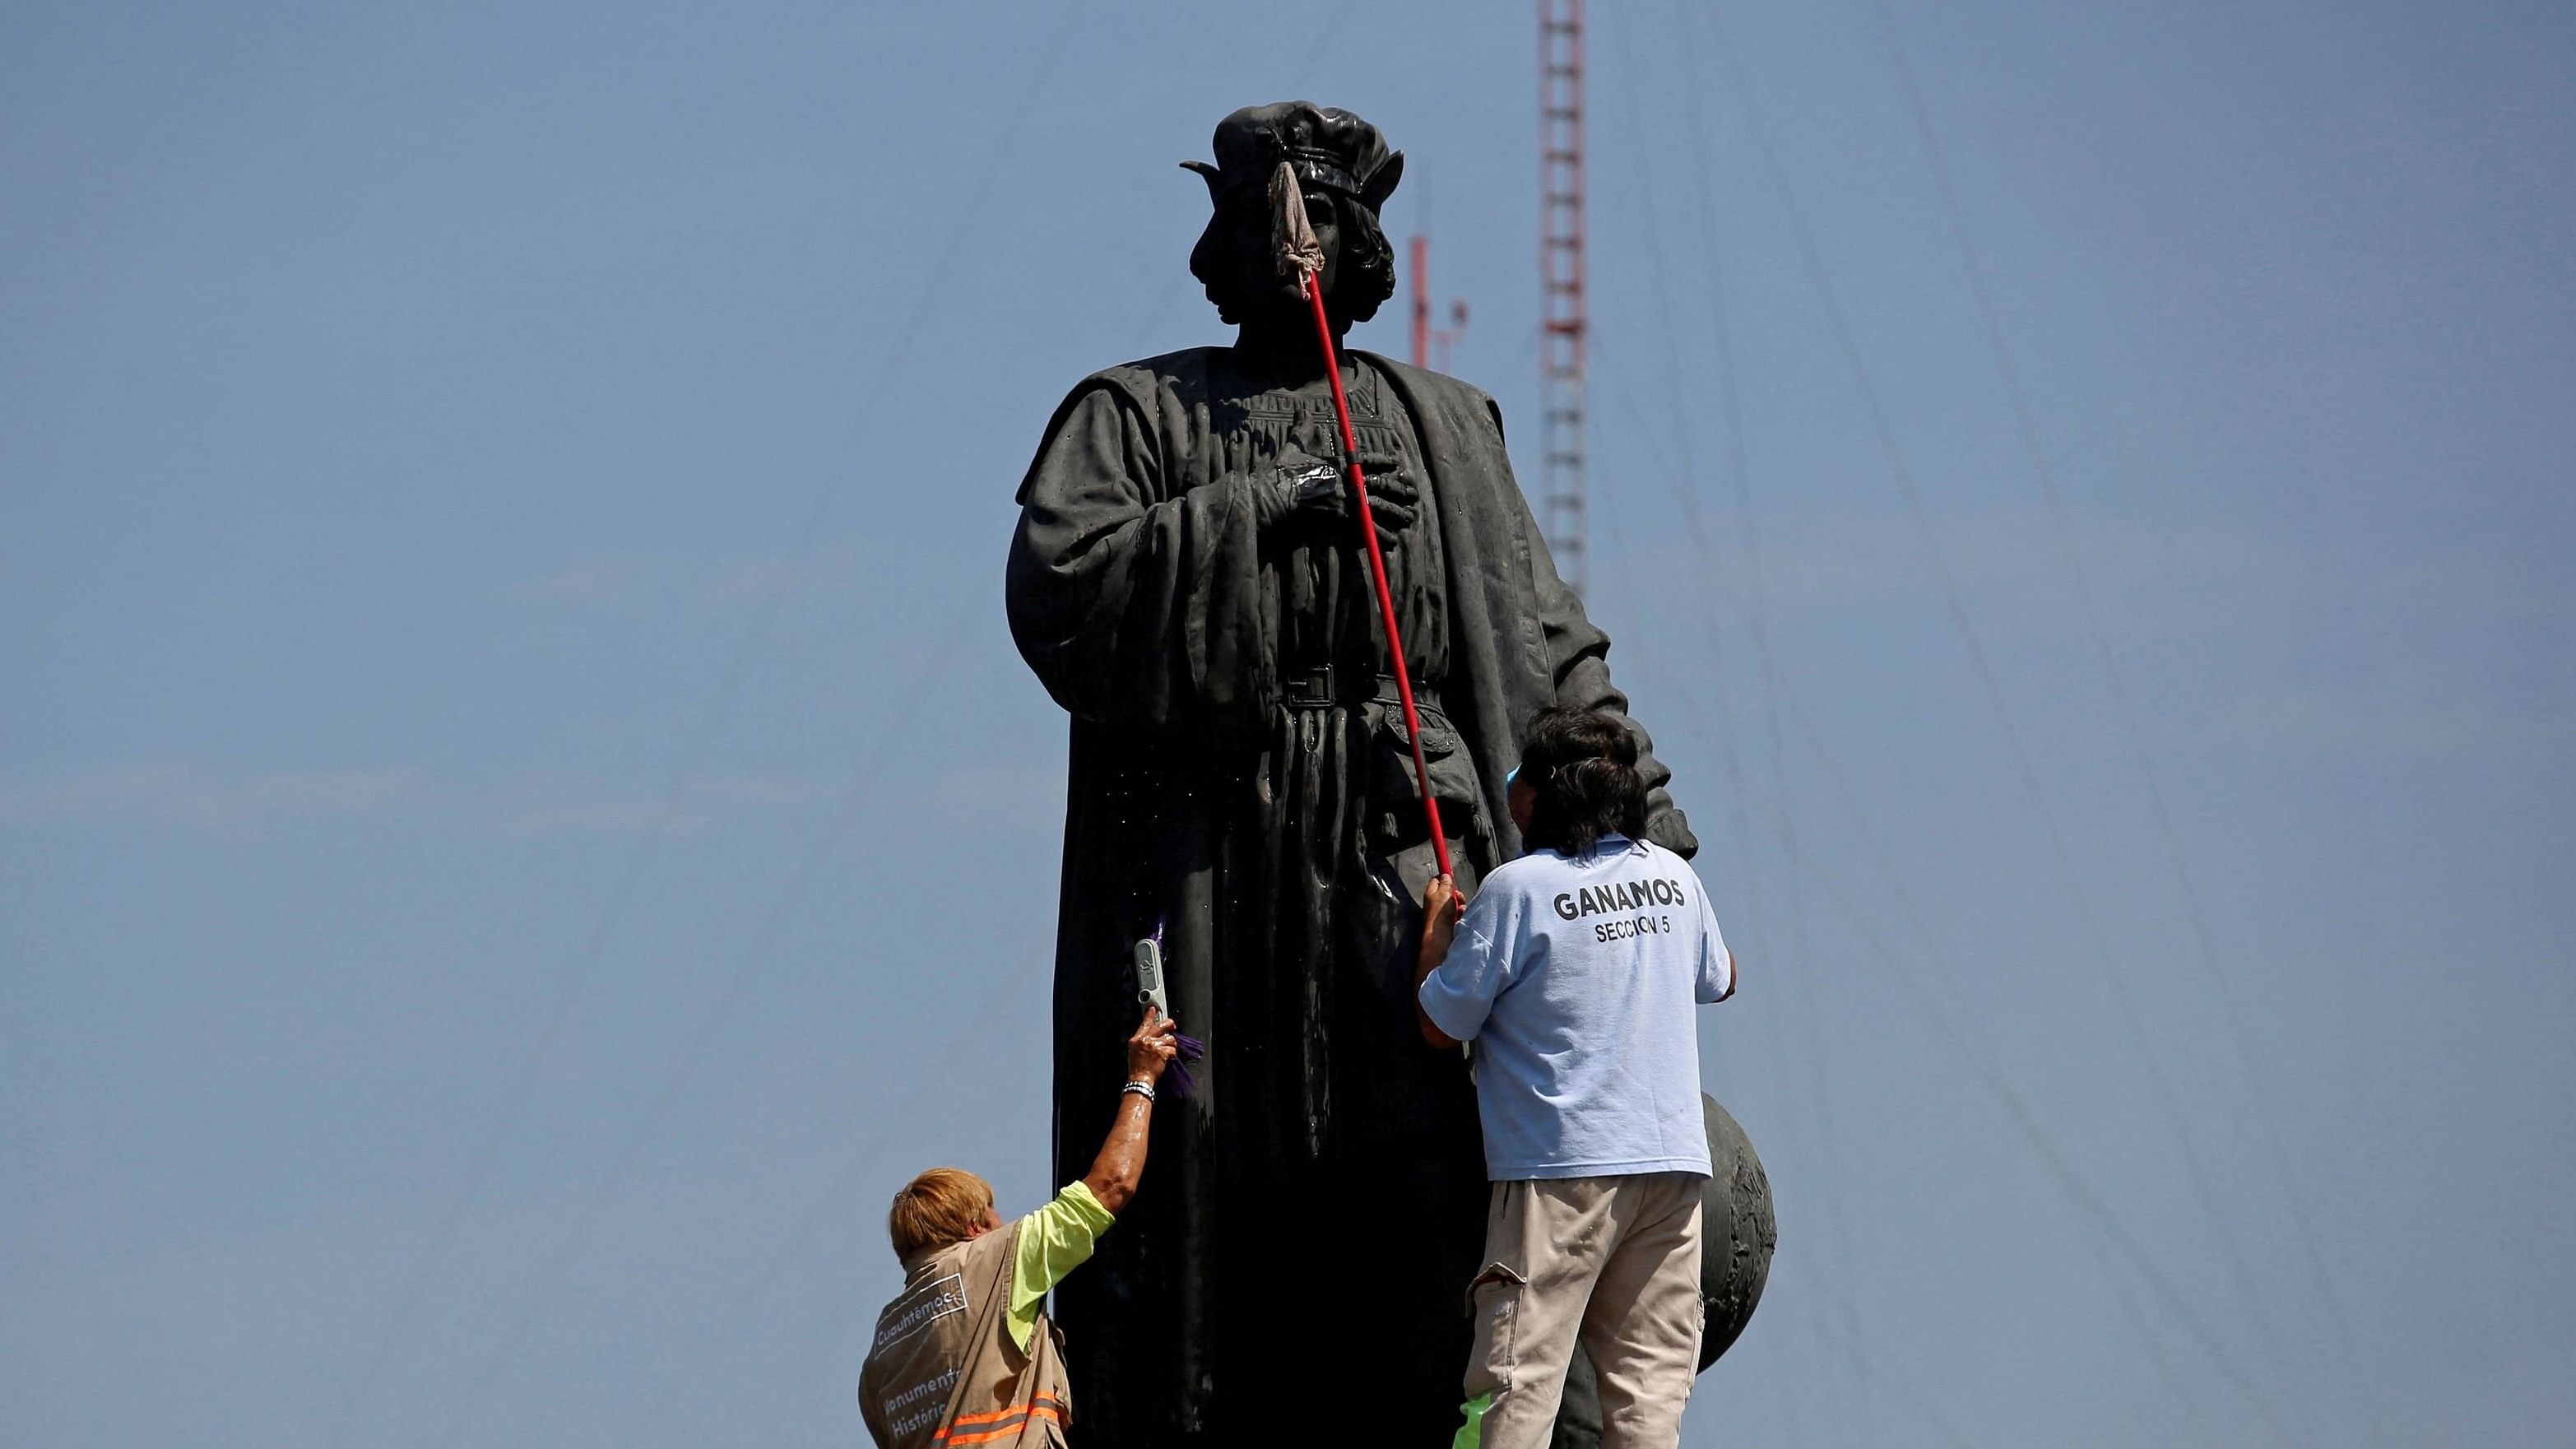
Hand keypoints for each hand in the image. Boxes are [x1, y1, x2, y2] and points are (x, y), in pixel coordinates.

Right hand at [1126, 1006, 1178, 1085]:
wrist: (1140, 1079)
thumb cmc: (1137, 1068)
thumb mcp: (1133, 1051)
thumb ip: (1142, 1041)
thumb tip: (1152, 1036)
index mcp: (1136, 1039)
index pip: (1144, 1024)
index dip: (1150, 1016)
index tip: (1153, 1010)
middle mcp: (1145, 1040)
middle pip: (1160, 1026)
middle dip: (1169, 1024)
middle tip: (1172, 1026)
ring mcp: (1154, 1045)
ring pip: (1169, 1038)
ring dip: (1171, 1045)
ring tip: (1167, 1051)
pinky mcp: (1162, 1052)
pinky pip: (1172, 1049)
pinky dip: (1172, 1054)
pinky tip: (1167, 1059)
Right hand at [1250, 447, 1419, 549]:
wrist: (1270, 498)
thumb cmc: (1279, 474)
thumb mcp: (1292, 448)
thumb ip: (1302, 431)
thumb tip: (1302, 413)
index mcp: (1338, 463)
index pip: (1367, 461)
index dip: (1384, 463)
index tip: (1398, 466)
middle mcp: (1345, 480)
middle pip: (1380, 485)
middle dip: (1399, 490)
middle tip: (1414, 495)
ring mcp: (1344, 500)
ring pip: (1378, 508)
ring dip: (1395, 514)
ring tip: (1409, 519)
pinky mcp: (1339, 520)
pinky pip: (1365, 528)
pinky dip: (1379, 535)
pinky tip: (1391, 542)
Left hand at [1419, 874, 1463, 967]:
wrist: (1441, 941)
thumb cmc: (1438, 919)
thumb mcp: (1443, 895)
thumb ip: (1446, 884)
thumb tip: (1446, 875)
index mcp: (1431, 895)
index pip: (1437, 880)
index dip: (1445, 877)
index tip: (1451, 872)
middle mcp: (1436, 903)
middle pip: (1449, 892)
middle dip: (1456, 893)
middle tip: (1456, 897)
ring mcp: (1443, 914)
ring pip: (1456, 903)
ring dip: (1460, 905)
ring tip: (1458, 910)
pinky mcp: (1450, 922)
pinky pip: (1460, 914)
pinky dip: (1462, 914)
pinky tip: (1460, 917)